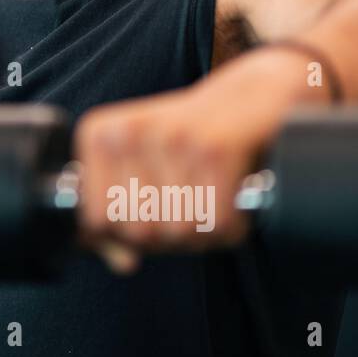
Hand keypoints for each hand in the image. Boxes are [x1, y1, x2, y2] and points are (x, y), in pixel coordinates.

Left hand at [74, 47, 328, 273]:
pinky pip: (217, 223)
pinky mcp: (215, 147)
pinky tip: (236, 198)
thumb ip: (121, 220)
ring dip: (207, 232)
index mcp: (99, 135)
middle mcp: (127, 132)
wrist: (261, 92)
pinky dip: (234, 225)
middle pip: (139, 232)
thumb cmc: (198, 140)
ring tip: (216, 197)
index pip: (96, 221)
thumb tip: (122, 264)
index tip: (160, 213)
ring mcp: (170, 138)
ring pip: (178, 232)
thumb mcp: (146, 171)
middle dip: (173, 236)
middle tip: (196, 204)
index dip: (132, 235)